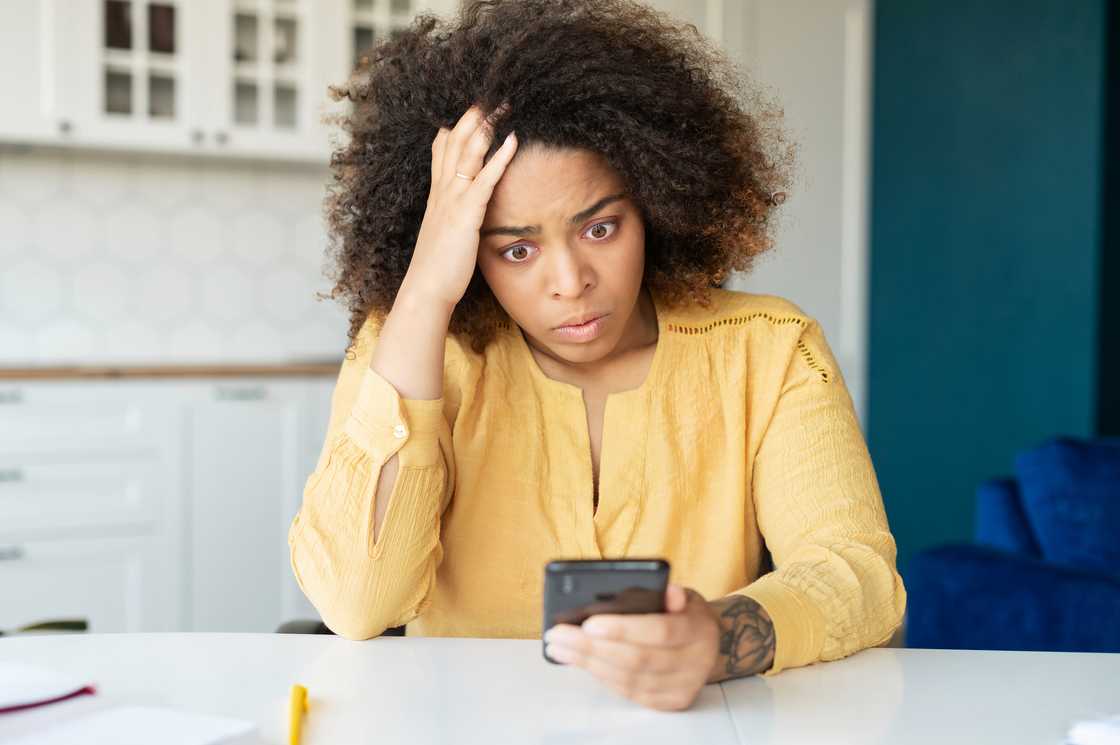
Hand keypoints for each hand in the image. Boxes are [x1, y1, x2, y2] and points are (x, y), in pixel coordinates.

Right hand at [399, 104, 517, 309]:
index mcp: (437, 197)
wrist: (425, 290)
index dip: (455, 128)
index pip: (442, 151)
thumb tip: (463, 213)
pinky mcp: (465, 215)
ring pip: (467, 154)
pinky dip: (499, 158)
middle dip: (471, 118)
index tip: (469, 109)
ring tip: (500, 105)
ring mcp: (452, 202)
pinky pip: (484, 180)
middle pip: (454, 143)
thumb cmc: (437, 269)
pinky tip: (512, 140)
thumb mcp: (444, 235)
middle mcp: (442, 193)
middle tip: (488, 96)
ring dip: (485, 127)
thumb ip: (453, 219)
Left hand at [542, 584, 720, 710]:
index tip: (588, 624)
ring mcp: (683, 686)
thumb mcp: (682, 595)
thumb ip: (669, 593)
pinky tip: (581, 662)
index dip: (623, 629)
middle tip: (558, 635)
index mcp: (698, 628)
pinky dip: (602, 676)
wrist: (706, 643)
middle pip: (637, 659)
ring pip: (629, 679)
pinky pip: (629, 692)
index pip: (659, 631)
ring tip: (560, 647)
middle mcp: (695, 662)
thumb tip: (666, 591)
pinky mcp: (670, 702)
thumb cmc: (683, 614)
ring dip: (589, 663)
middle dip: (591, 647)